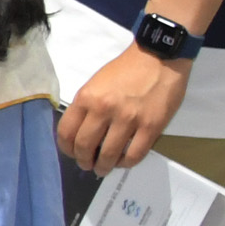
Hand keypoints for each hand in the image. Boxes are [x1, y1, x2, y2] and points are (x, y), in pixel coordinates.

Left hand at [61, 40, 187, 172]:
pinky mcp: (151, 127)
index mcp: (87, 98)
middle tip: (87, 164)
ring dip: (103, 166)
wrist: (158, 57)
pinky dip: (126, 163)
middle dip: (83, 161)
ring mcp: (129, 120)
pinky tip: (123, 162)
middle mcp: (104, 110)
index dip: (66, 148)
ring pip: (108, 155)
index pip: (66, 132)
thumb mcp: (96, 83)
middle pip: (84, 146)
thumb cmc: (126, 69)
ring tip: (103, 168)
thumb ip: (87, 106)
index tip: (71, 153)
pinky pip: (135, 154)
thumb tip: (81, 131)